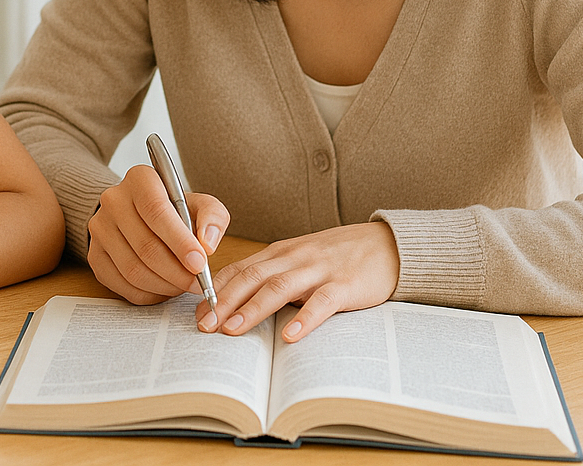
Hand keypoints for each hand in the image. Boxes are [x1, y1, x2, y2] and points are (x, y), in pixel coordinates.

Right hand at [87, 165, 229, 304]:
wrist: (139, 215)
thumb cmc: (174, 210)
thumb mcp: (199, 204)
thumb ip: (212, 217)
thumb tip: (207, 244)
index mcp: (139, 180)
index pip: (156, 211)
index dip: (180, 242)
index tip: (200, 263)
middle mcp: (113, 201)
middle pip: (145, 246)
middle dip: (176, 272)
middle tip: (197, 283)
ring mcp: (100, 229)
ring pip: (132, 269)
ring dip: (164, 285)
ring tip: (183, 286)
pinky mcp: (94, 256)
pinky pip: (122, 285)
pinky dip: (148, 294)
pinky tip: (164, 289)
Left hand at [197, 222, 398, 341]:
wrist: (387, 245)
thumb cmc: (339, 257)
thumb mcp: (300, 260)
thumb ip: (274, 276)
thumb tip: (239, 305)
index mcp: (281, 253)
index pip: (240, 269)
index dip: (216, 290)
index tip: (196, 313)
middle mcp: (295, 258)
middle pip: (252, 277)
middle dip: (224, 301)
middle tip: (204, 325)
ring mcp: (320, 270)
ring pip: (280, 287)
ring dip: (253, 309)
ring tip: (233, 329)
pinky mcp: (346, 284)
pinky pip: (322, 302)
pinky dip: (304, 318)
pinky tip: (290, 336)